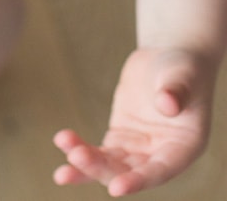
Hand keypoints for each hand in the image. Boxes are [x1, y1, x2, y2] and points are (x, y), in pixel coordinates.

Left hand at [53, 48, 213, 195]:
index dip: (139, 180)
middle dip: (101, 168)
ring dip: (85, 163)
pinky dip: (80, 149)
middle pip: (128, 171)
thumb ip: (176, 92)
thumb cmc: (183, 69)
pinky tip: (62, 141)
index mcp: (183, 148)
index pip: (160, 171)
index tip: (115, 188)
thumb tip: (167, 104)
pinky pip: (98, 151)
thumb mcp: (183, 76)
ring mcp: (138, 149)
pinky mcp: (119, 138)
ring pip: (109, 165)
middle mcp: (160, 156)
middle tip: (76, 157)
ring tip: (62, 158)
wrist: (166, 57)